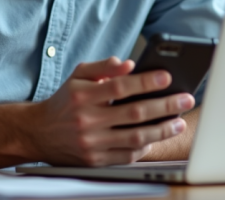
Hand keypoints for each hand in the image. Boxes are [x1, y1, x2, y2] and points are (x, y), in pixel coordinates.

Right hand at [27, 57, 195, 165]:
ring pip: (135, 137)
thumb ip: (102, 67)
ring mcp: (92, 143)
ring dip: (162, 130)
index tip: (167, 76)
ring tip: (179, 121)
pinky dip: (145, 146)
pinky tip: (157, 137)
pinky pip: (127, 156)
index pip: (120, 86)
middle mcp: (87, 120)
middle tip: (186, 99)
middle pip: (134, 113)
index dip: (145, 81)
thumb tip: (128, 63)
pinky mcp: (95, 160)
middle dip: (165, 105)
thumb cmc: (64, 101)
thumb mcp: (77, 76)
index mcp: (83, 95)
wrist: (38, 133)